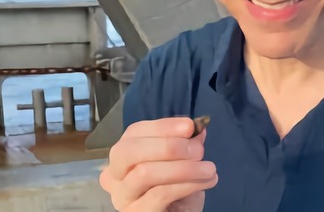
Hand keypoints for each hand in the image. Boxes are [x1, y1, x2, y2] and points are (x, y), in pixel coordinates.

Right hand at [99, 117, 217, 211]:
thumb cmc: (176, 189)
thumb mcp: (182, 162)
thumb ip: (185, 144)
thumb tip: (198, 127)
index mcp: (123, 156)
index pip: (134, 132)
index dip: (163, 126)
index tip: (191, 126)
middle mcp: (114, 175)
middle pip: (129, 151)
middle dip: (167, 146)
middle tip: (198, 150)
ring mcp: (122, 197)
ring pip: (145, 173)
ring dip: (183, 168)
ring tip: (209, 169)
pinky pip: (160, 194)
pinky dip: (187, 185)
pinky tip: (207, 182)